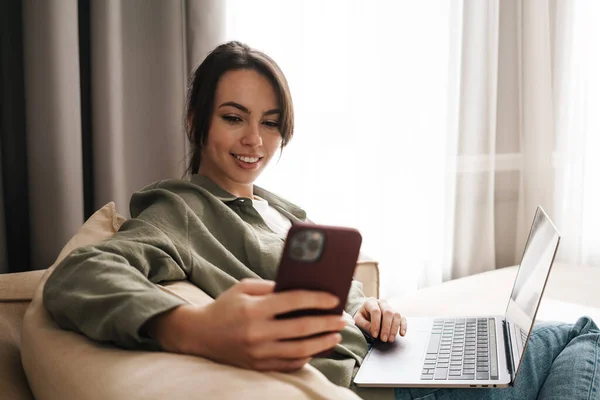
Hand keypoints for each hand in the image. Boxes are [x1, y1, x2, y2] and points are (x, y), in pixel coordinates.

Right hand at [148, 279, 346, 371]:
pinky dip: (306, 356)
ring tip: (335, 335)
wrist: (199, 334)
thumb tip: (301, 287)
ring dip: (322, 343)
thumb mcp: (243, 287)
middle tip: (343, 318)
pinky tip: (317, 348)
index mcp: (254, 309)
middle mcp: (256, 332)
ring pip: (299, 350)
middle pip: (301, 328)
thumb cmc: (225, 306)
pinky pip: (289, 363)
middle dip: (327, 323)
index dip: (317, 299)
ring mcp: (258, 352)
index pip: (293, 301)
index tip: (335, 298)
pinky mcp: (258, 365)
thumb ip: (271, 286)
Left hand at [353, 298, 406, 341]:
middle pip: (388, 312)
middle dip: (386, 327)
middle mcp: (382, 303)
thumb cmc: (362, 317)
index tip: (374, 335)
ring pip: (396, 315)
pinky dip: (403, 326)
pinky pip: (403, 318)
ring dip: (394, 328)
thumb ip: (364, 324)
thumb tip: (373, 330)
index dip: (376, 324)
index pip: (376, 311)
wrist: (367, 313)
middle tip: (383, 339)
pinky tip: (402, 334)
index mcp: (371, 302)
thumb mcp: (358, 319)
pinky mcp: (396, 314)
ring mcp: (390, 307)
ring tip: (390, 339)